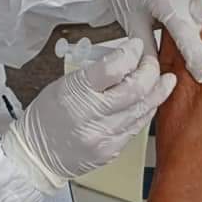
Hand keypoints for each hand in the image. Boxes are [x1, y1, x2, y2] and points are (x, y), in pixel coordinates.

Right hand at [1, 38, 174, 192]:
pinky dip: (146, 110)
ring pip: (143, 109)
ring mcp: (103, 136)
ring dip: (158, 91)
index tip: (137, 45)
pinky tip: (150, 101)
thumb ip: (97, 73)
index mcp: (75, 94)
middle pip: (136, 89)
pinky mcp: (112, 151)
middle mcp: (91, 116)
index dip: (131, 53)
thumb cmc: (47, 116)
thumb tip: (127, 58)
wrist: (35, 156)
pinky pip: (137, 126)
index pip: (113, 68)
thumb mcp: (64, 84)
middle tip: (153, 62)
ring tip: (166, 80)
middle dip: (151, 71)